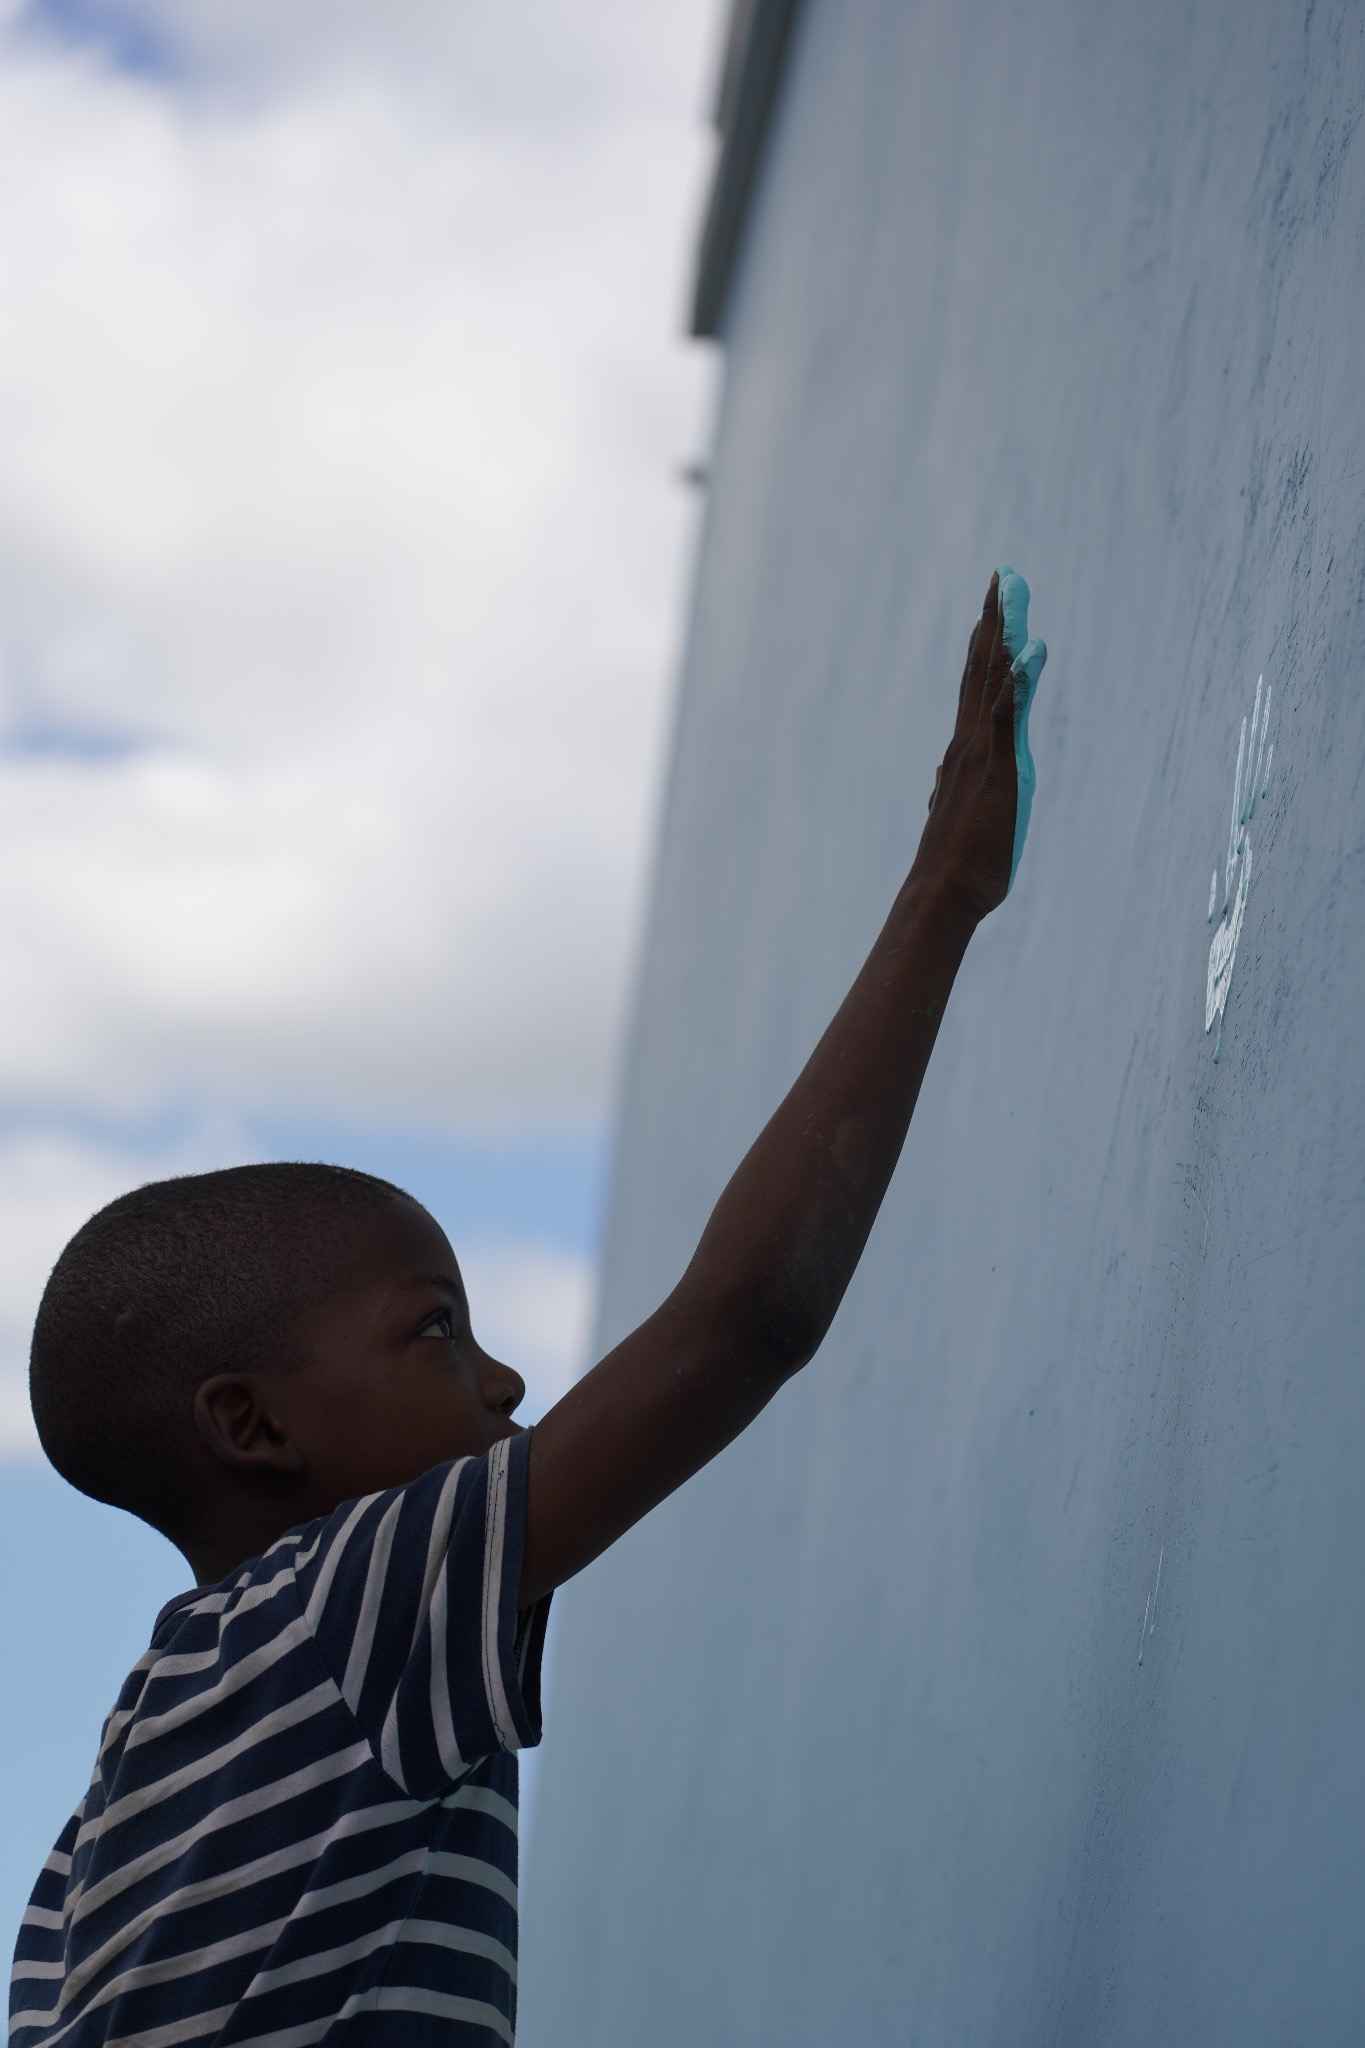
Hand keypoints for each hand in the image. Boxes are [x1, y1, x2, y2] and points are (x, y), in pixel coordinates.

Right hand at [912, 567, 1046, 919]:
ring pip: (990, 678)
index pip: (977, 686)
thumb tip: (942, 780)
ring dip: (1004, 632)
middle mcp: (969, 742)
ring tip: (1013, 593)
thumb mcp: (961, 817)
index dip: (986, 646)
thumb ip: (955, 792)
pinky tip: (1032, 649)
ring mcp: (980, 752)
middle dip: (993, 621)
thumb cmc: (957, 866)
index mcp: (966, 753)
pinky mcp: (995, 767)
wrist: (942, 892)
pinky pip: (1007, 713)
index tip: (993, 609)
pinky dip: (1018, 678)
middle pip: (981, 668)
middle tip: (1003, 577)